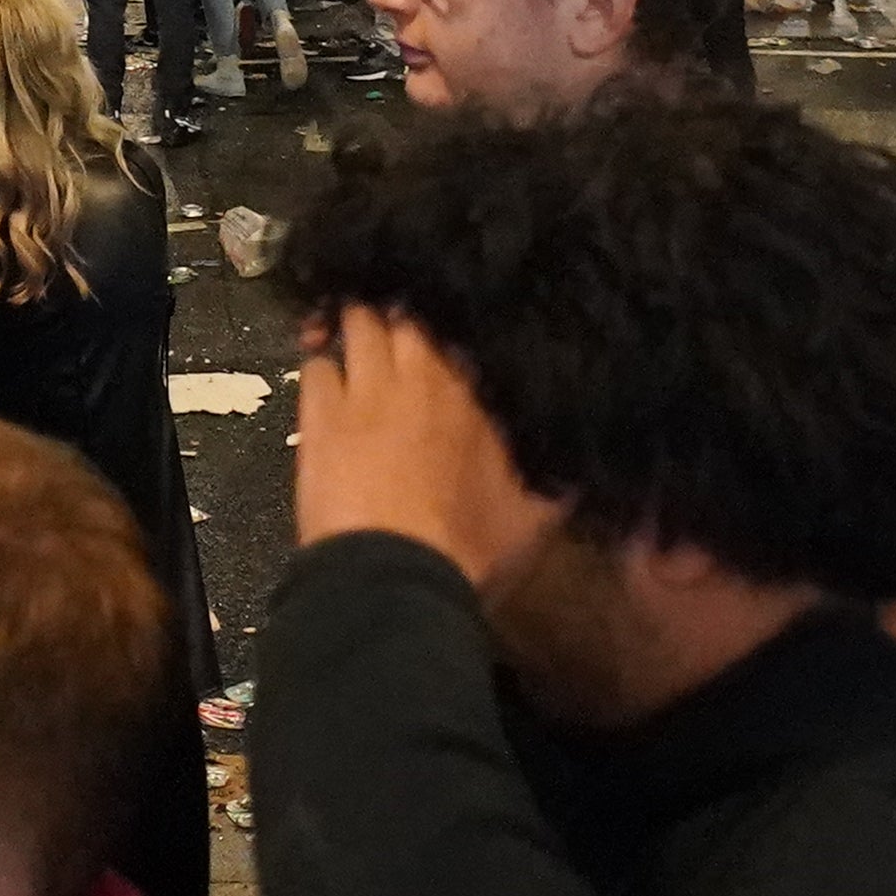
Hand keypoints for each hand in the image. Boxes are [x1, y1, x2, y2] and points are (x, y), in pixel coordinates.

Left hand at [293, 307, 559, 583]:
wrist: (396, 576)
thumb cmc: (466, 552)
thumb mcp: (529, 526)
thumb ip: (556, 491)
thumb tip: (580, 477)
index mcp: (476, 400)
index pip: (465, 343)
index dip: (454, 345)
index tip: (452, 355)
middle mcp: (423, 379)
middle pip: (408, 319)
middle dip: (402, 322)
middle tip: (398, 337)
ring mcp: (367, 391)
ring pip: (359, 326)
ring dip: (357, 333)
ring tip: (354, 342)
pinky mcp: (321, 414)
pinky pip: (315, 365)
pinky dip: (320, 366)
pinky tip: (323, 382)